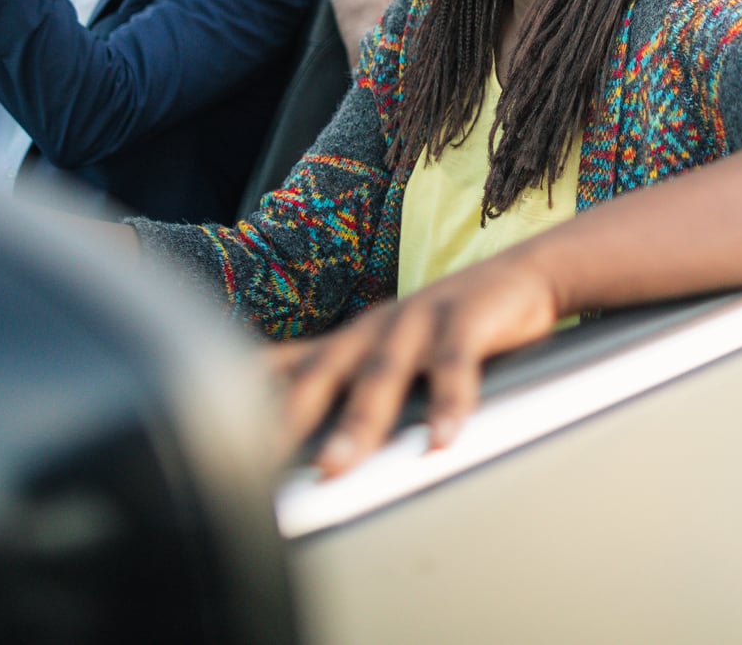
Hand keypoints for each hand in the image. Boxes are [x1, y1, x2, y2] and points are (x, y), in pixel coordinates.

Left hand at [269, 248, 563, 476]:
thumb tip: (283, 422)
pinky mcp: (467, 317)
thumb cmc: (450, 322)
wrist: (524, 274)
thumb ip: (338, 379)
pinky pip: (454, 364)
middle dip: (288, 420)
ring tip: (335, 464)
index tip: (217, 441)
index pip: (286, 369)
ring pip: (381, 372)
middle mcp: (375, 327)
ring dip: (357, 420)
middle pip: (323, 375)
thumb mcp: (386, 349)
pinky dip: (449, 401)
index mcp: (351, 341)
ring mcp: (419, 319)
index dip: (249, 402)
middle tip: (258, 467)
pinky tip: (442, 439)